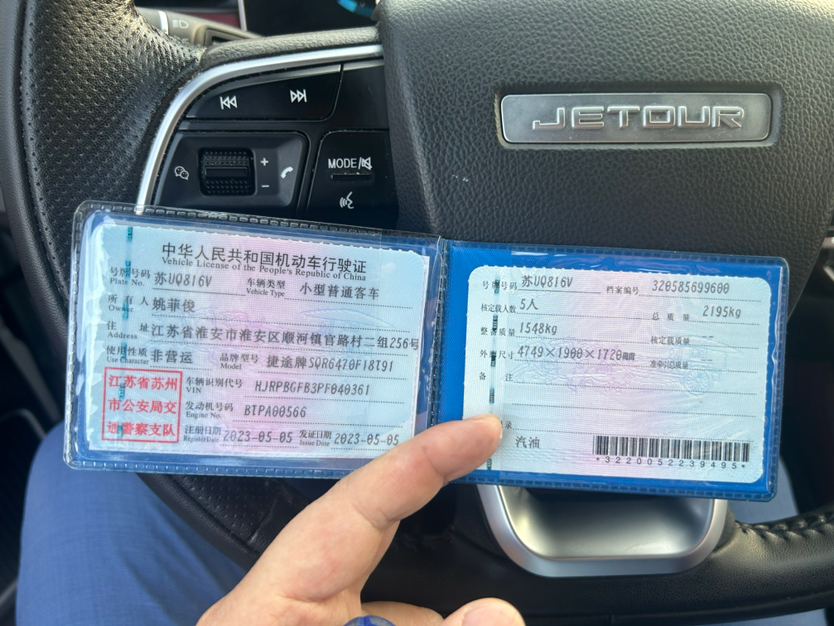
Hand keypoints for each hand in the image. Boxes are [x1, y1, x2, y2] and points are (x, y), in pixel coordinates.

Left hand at [199, 415, 522, 625]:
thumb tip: (500, 613)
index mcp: (272, 601)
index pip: (357, 503)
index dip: (424, 458)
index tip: (480, 429)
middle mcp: (288, 603)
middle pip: (380, 542)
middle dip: (436, 525)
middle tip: (486, 469)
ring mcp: (308, 622)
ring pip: (398, 602)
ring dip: (438, 615)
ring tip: (483, 614)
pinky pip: (390, 621)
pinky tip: (457, 622)